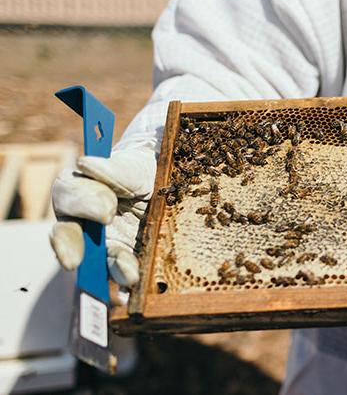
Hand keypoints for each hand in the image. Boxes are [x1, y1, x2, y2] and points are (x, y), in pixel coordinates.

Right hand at [49, 145, 156, 288]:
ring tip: (128, 276)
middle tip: (74, 261)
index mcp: (80, 188)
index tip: (107, 210)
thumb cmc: (145, 171)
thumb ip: (116, 169)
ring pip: (96, 259)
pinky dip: (127, 281)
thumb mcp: (137, 166)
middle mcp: (84, 219)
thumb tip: (86, 164)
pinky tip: (136, 291)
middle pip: (67, 232)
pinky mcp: (125, 259)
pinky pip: (120, 274)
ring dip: (111, 268)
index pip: (67, 193)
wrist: (172, 186)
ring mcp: (104, 242)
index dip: (82, 202)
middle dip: (69, 246)